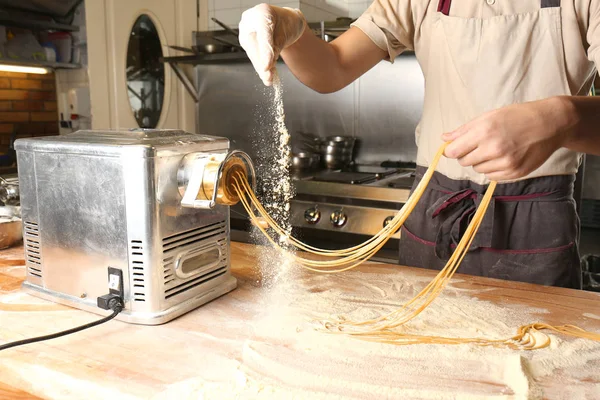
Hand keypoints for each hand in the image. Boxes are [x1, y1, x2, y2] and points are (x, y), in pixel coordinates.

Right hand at [239, 4, 306, 85]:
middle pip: (254, 46)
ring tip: (269, 79)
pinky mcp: (246, 42)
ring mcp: (245, 31)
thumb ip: (277, 46)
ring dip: (260, 68)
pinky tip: (266, 76)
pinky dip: (260, 67)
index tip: (267, 67)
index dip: (265, 52)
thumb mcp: (286, 32)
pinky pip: (253, 56)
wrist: (284, 21)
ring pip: (252, 53)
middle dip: (262, 64)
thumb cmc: (287, 23)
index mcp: (262, 13)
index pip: (264, 35)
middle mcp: (250, 20)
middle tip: (269, 77)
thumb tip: (268, 66)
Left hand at [442, 99, 571, 180]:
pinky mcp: (514, 173)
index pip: (453, 152)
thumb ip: (464, 130)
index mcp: (484, 132)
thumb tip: (444, 139)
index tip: (455, 148)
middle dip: (467, 154)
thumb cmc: (517, 116)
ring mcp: (505, 163)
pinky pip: (492, 176)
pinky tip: (504, 157)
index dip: (452, 150)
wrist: (550, 123)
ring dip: (481, 162)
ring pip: (478, 170)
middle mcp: (493, 149)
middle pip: (464, 162)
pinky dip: (493, 169)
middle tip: (480, 145)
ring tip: (495, 149)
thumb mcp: (489, 116)